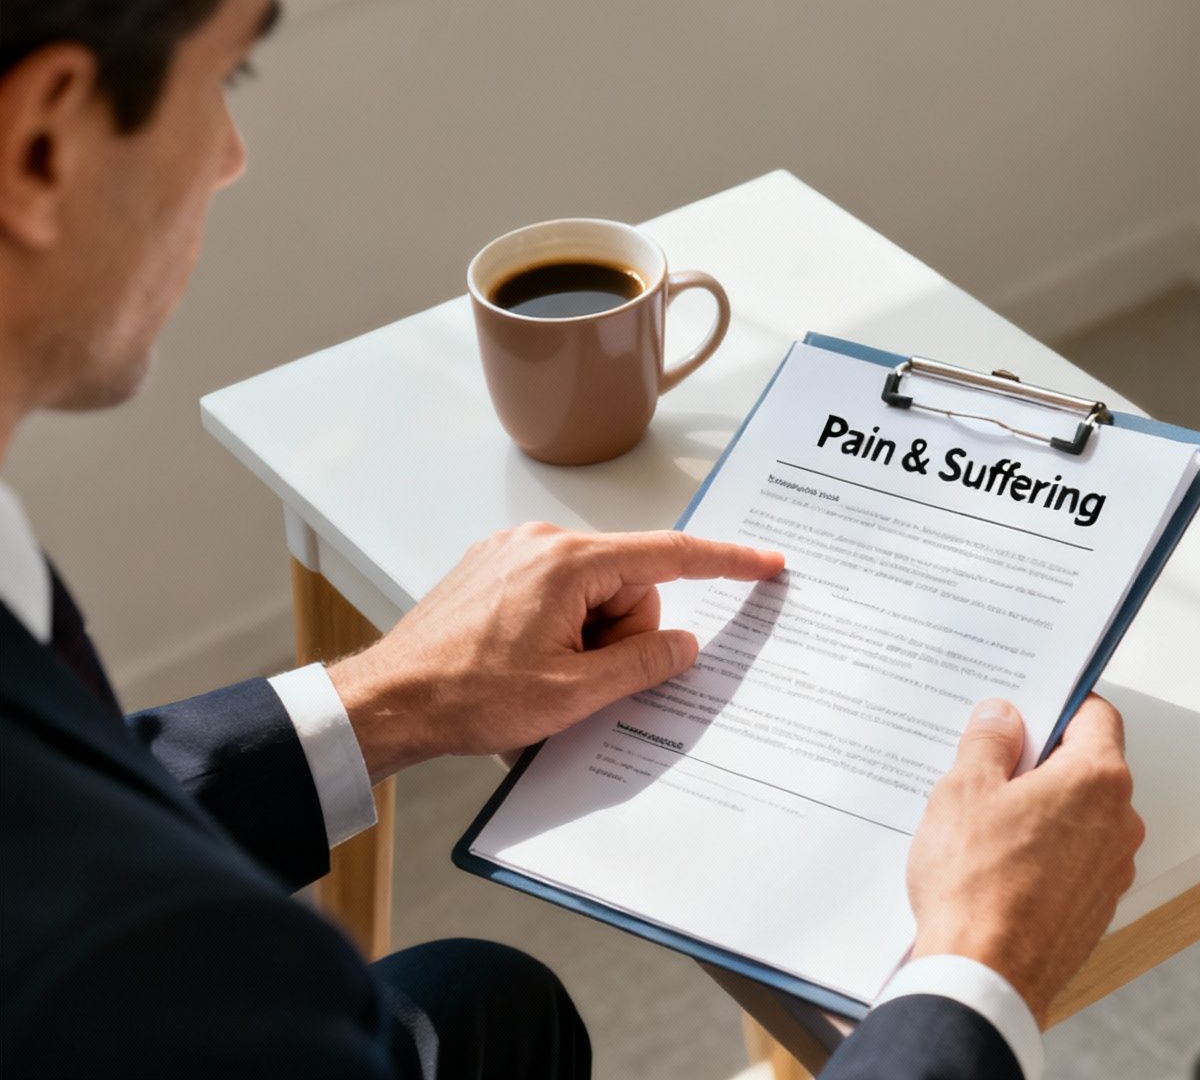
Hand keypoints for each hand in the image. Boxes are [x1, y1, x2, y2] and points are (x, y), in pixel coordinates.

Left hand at [327, 522, 782, 781]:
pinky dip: (562, 630)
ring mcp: (514, 554)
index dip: (727, 562)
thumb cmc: (465, 696)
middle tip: (581, 678)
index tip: (766, 562)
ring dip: (588, 638)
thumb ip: (643, 664)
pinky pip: (560, 594)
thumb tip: (683, 645)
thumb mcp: (573, 694)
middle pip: (630, 583)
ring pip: (595, 593)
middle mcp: (542, 544)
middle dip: (622, 635)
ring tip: (542, 675)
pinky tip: (527, 663)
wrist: (387, 702)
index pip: (670, 554)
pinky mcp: (496, 571)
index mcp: (568, 564)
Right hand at [905, 695, 1143, 1025]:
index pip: (1096, 715)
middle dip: (1041, 761)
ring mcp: (1111, 870)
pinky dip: (1043, 853)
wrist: (983, 978)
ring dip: (1040, 811)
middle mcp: (1119, 823)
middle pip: (1087, 767)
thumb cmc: (976, 887)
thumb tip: (1002, 718)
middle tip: (989, 767)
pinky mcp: (1094, 908)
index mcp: (1097, 779)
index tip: (1026, 709)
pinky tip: (996, 864)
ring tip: (984, 824)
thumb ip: (988, 741)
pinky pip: (1073, 861)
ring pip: (1079, 817)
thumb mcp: (964, 790)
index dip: (1058, 706)